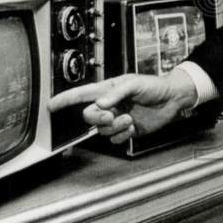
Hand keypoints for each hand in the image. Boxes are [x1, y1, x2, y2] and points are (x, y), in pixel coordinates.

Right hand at [47, 67, 198, 144]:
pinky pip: (115, 139)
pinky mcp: (127, 130)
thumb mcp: (135, 83)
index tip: (50, 105)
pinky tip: (132, 127)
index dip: (65, 99)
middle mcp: (110, 105)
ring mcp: (117, 118)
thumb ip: (116, 93)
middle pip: (89, 117)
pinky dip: (122, 135)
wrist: (172, 99)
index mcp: (108, 90)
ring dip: (115, 126)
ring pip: (102, 130)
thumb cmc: (154, 86)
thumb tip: (101, 104)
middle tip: (111, 115)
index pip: (82, 95)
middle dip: (97, 118)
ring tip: (130, 119)